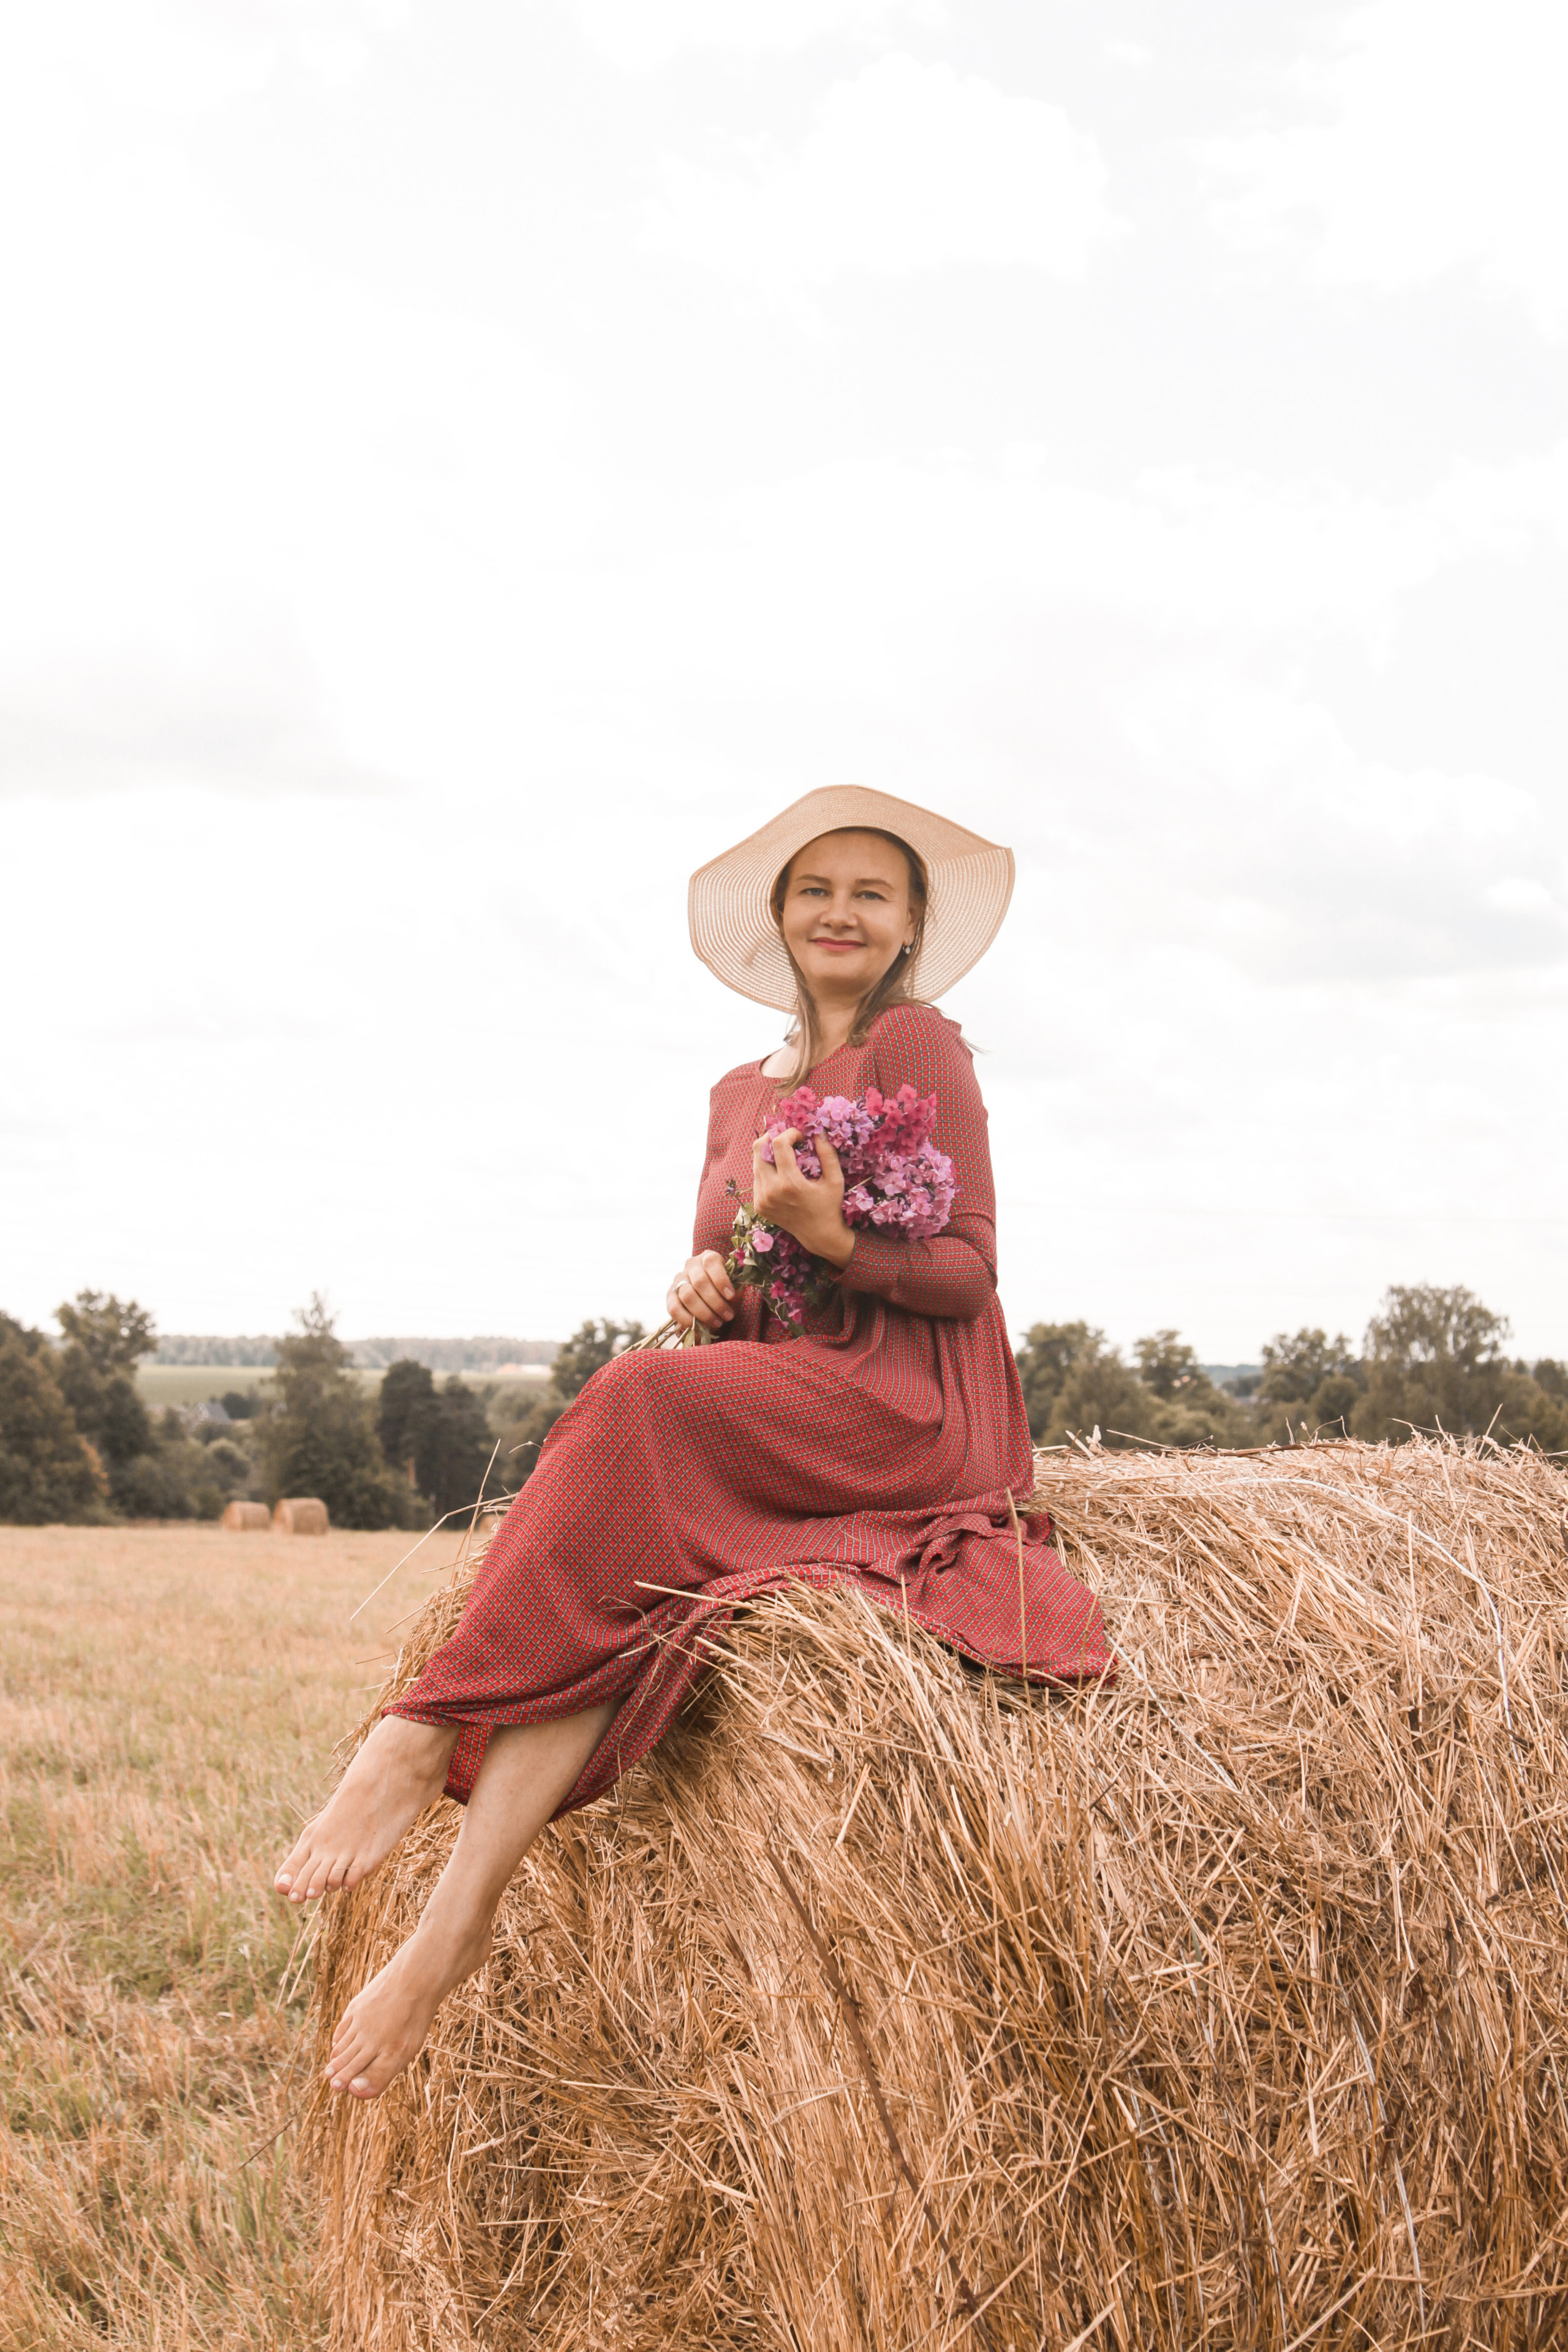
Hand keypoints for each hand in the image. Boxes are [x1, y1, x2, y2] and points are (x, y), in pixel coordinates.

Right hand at [667, 1249, 735, 1333]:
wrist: (711, 1300)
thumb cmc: (725, 1292)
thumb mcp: (734, 1289)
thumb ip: (736, 1290)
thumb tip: (734, 1295)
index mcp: (708, 1257)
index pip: (711, 1263)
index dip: (721, 1280)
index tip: (731, 1296)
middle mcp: (691, 1265)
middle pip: (700, 1282)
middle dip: (716, 1302)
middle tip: (728, 1316)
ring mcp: (679, 1279)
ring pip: (688, 1296)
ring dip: (704, 1312)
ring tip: (717, 1322)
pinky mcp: (670, 1295)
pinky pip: (674, 1308)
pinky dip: (687, 1319)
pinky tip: (699, 1326)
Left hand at [752, 1130, 854, 1268]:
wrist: (818, 1235)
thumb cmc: (829, 1205)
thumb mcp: (835, 1179)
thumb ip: (827, 1153)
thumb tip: (818, 1131)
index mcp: (789, 1184)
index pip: (778, 1144)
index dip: (789, 1133)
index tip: (801, 1137)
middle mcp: (771, 1191)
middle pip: (759, 1149)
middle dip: (773, 1137)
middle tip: (788, 1140)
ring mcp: (761, 1199)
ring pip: (755, 1162)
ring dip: (769, 1153)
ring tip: (786, 1156)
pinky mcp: (758, 1205)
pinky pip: (757, 1177)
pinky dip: (768, 1169)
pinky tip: (782, 1174)